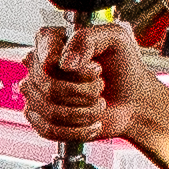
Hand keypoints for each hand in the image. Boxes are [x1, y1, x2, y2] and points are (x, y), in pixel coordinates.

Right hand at [22, 23, 153, 146]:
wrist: (132, 100)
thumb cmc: (123, 66)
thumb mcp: (115, 38)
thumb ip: (87, 39)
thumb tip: (65, 63)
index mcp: (50, 41)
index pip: (45, 59)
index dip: (74, 70)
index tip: (97, 69)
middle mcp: (38, 67)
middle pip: (49, 87)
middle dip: (85, 91)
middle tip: (101, 85)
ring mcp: (35, 95)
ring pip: (50, 111)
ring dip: (85, 112)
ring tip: (98, 104)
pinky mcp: (39, 120)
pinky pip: (49, 130)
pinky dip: (78, 130)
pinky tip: (91, 122)